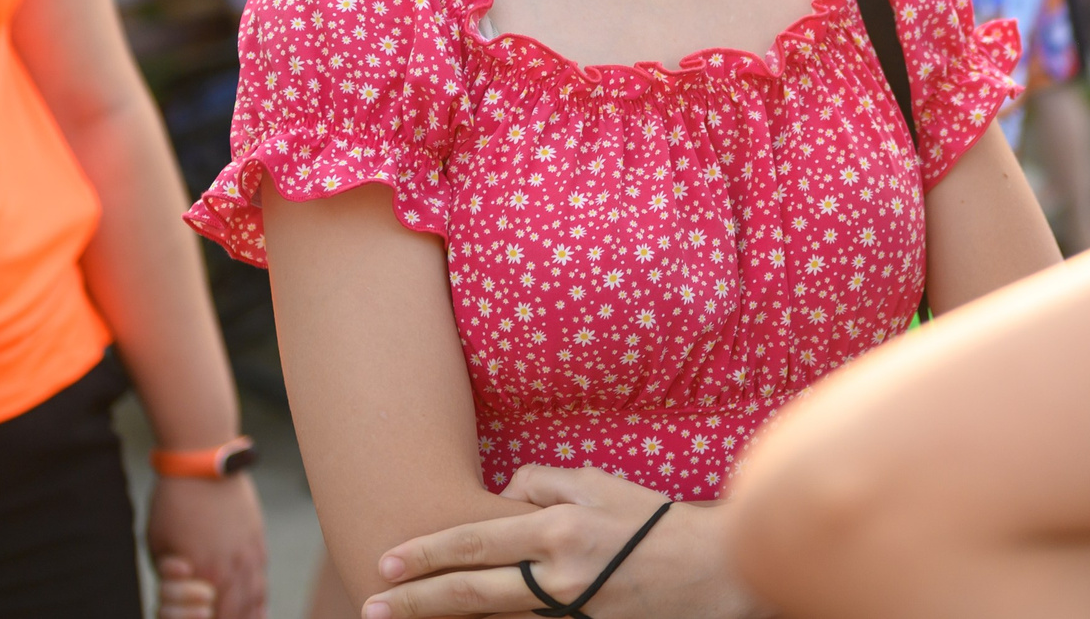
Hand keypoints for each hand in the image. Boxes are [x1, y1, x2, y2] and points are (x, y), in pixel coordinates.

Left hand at [148, 475, 268, 618]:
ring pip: (255, 599)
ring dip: (250, 618)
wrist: (203, 459)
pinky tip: (259, 609)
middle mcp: (234, 568)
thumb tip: (179, 592)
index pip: (213, 617)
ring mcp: (250, 553)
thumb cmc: (173, 502)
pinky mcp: (257, 538)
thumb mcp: (158, 545)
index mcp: (207, 574)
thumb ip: (170, 576)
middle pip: (237, 614)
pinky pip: (262, 578)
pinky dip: (260, 599)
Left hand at [363, 467, 765, 618]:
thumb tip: (503, 494)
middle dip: (415, 602)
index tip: (387, 563)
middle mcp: (559, 576)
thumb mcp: (600, 484)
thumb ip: (544, 484)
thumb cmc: (655, 520)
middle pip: (471, 591)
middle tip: (371, 607)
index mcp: (559, 529)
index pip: (474, 542)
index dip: (425, 554)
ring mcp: (572, 614)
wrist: (718, 569)